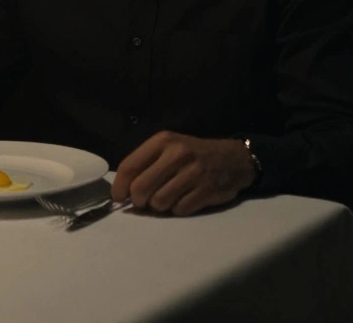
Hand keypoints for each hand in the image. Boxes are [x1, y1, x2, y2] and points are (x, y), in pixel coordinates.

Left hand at [111, 131, 256, 215]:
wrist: (233, 158)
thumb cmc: (193, 155)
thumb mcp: (168, 148)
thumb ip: (145, 165)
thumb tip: (123, 193)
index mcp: (162, 141)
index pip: (129, 166)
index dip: (119, 187)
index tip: (119, 198)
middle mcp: (177, 154)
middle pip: (141, 188)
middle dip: (139, 200)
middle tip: (145, 201)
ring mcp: (193, 173)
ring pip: (159, 202)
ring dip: (160, 206)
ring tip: (169, 196)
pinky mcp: (206, 190)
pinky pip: (179, 210)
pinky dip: (178, 209)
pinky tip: (185, 198)